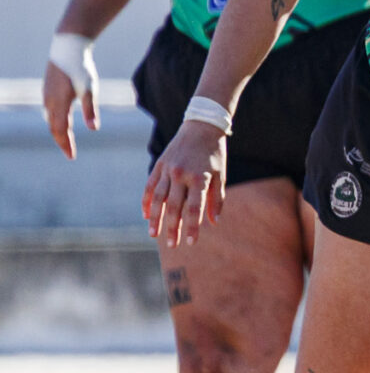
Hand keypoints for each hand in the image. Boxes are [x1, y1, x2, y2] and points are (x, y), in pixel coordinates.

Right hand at [42, 58, 95, 160]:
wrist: (68, 47)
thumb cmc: (81, 67)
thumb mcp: (90, 89)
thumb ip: (90, 109)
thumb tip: (93, 128)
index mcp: (59, 103)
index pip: (60, 130)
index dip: (66, 144)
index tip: (71, 157)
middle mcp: (50, 101)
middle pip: (53, 127)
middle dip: (61, 141)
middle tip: (70, 153)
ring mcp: (46, 94)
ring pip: (50, 119)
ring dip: (57, 131)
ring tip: (66, 140)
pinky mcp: (47, 88)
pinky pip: (49, 110)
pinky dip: (54, 120)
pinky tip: (60, 121)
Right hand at [144, 121, 228, 245]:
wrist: (201, 127)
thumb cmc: (214, 154)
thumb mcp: (220, 175)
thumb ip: (216, 199)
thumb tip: (213, 222)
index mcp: (199, 178)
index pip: (194, 208)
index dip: (192, 227)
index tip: (190, 242)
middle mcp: (181, 175)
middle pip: (175, 207)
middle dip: (172, 228)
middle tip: (172, 245)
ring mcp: (167, 170)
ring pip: (158, 199)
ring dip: (155, 218)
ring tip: (153, 234)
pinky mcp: (158, 165)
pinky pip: (150, 187)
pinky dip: (147, 202)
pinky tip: (146, 215)